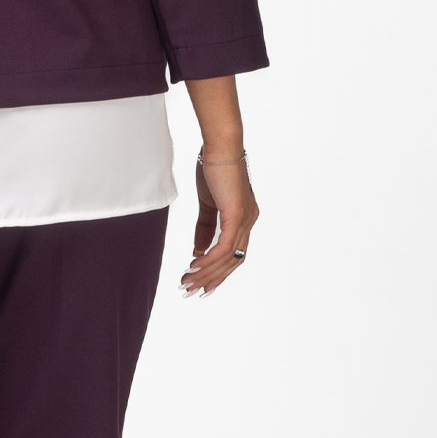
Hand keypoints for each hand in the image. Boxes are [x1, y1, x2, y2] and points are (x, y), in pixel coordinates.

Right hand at [181, 154, 258, 296]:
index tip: (201, 283)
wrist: (220, 147)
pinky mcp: (237, 216)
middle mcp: (250, 222)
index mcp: (245, 219)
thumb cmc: (214, 169)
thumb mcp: (208, 204)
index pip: (234, 254)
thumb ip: (205, 228)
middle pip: (233, 261)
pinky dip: (209, 259)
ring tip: (187, 281)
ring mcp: (246, 220)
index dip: (218, 271)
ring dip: (206, 272)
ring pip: (228, 258)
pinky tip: (194, 265)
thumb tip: (199, 251)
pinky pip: (224, 246)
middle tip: (191, 290)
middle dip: (211, 278)